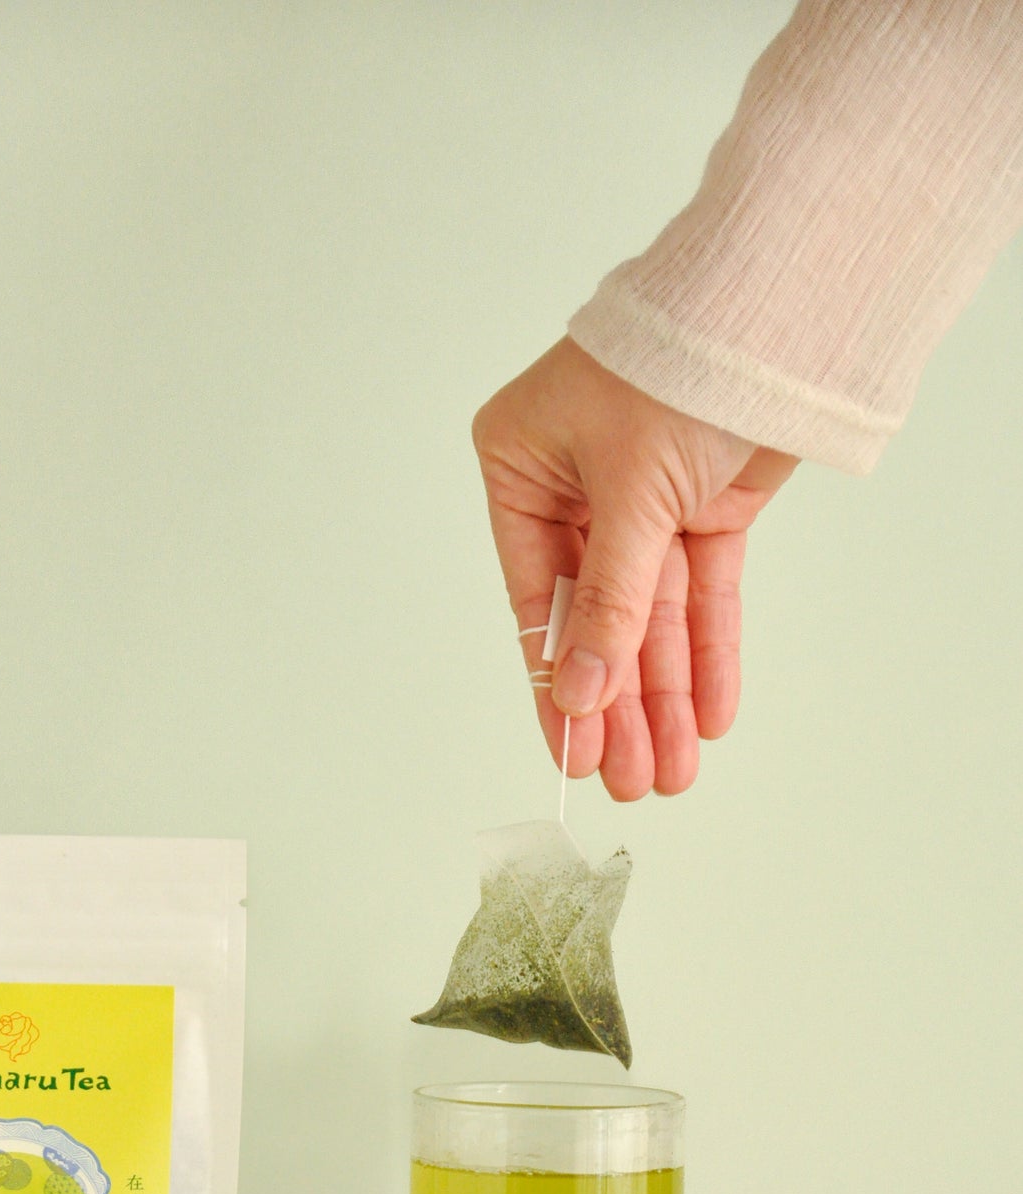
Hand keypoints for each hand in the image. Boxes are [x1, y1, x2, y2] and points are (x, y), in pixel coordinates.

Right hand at [472, 337, 797, 797]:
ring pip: (651, 620)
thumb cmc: (673, 368)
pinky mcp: (703, 508)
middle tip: (631, 779)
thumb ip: (609, 606)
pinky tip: (708, 716)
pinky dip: (706, 653)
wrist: (775, 310)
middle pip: (598, 621)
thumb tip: (578, 698)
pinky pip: (701, 596)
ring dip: (664, 696)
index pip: (538, 598)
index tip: (574, 751)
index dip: (560, 683)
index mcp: (522, 467)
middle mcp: (574, 488)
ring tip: (673, 770)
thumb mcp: (629, 498)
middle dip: (620, 706)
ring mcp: (641, 502)